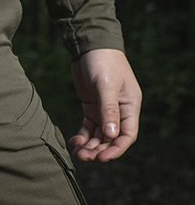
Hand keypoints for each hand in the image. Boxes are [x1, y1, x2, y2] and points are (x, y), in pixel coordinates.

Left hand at [68, 48, 141, 162]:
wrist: (89, 46)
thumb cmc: (103, 62)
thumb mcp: (106, 85)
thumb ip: (108, 110)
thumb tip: (112, 136)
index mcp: (130, 106)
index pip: (127, 135)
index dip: (116, 149)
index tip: (102, 158)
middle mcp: (119, 111)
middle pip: (111, 138)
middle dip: (99, 149)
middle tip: (84, 157)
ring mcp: (104, 110)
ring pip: (99, 135)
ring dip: (90, 146)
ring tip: (77, 153)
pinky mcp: (91, 106)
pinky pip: (89, 127)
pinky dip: (82, 136)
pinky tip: (74, 142)